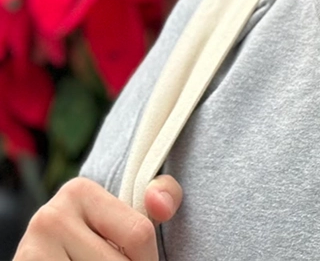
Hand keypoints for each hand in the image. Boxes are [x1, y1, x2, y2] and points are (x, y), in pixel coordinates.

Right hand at [13, 174, 182, 259]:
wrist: (49, 254)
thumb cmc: (97, 239)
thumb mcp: (127, 212)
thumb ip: (162, 196)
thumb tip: (162, 205)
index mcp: (79, 191)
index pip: (138, 234)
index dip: (147, 258)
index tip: (138, 260)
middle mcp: (50, 218)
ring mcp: (30, 251)